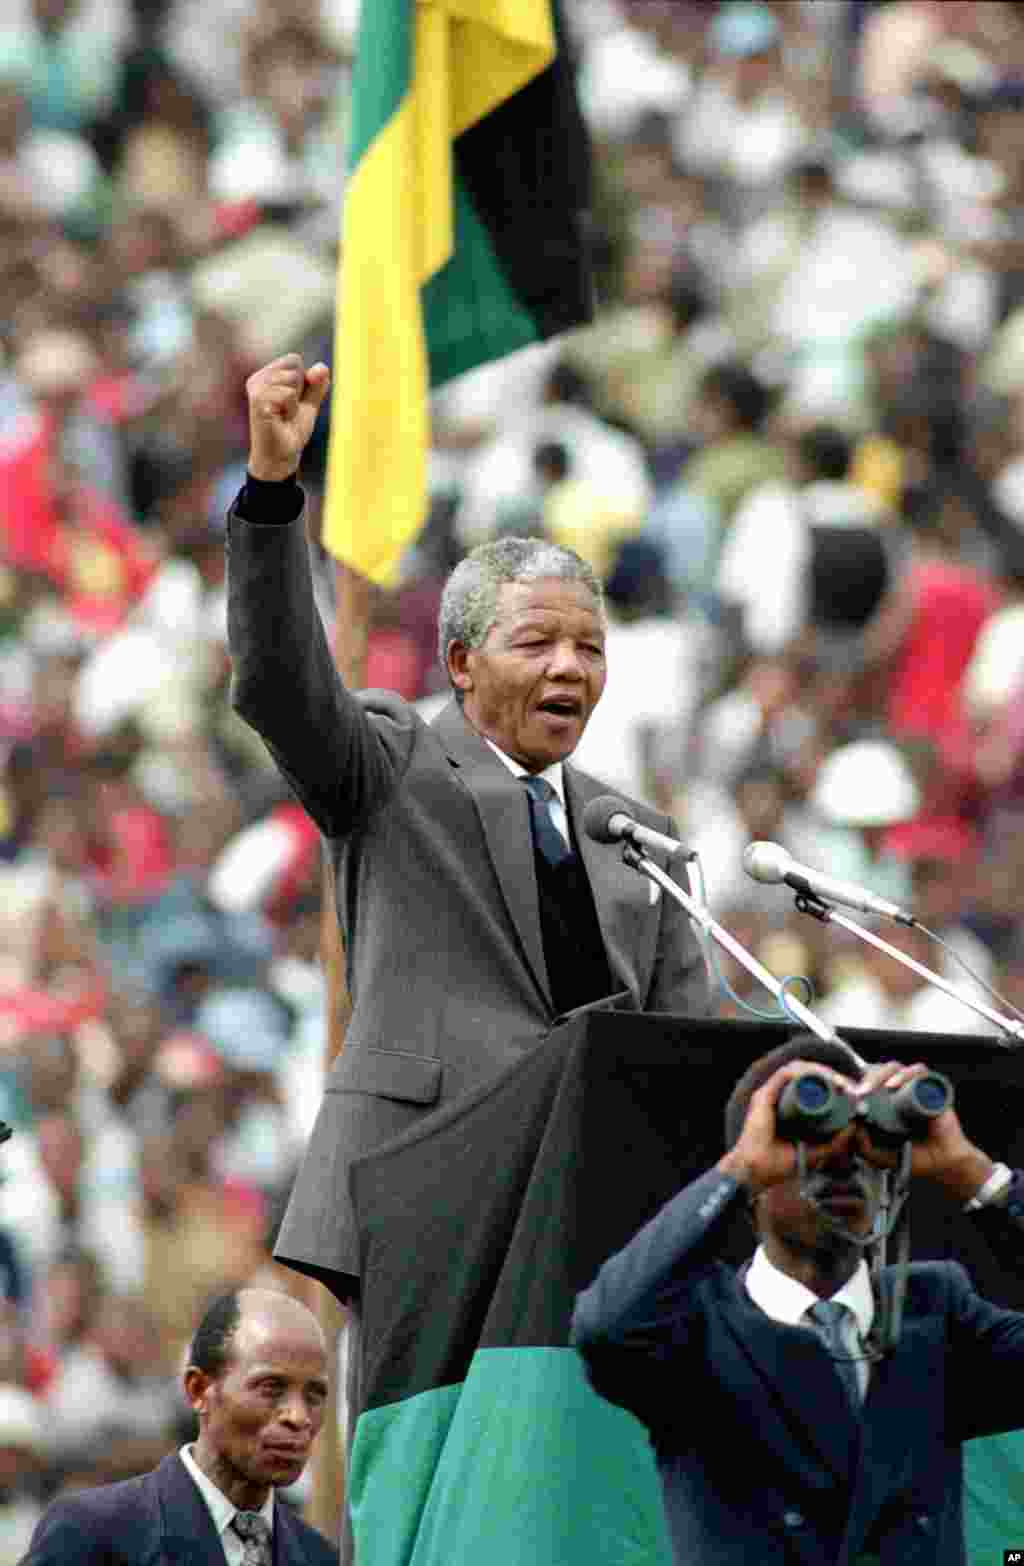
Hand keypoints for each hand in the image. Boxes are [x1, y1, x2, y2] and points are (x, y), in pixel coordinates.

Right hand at [245, 354, 330, 481]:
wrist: (282, 456)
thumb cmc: (292, 429)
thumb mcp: (309, 404)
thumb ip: (316, 385)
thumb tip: (322, 366)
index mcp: (266, 375)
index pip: (294, 359)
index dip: (303, 381)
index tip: (292, 402)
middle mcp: (257, 379)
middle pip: (294, 368)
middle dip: (299, 392)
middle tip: (287, 411)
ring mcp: (255, 389)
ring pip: (292, 380)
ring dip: (295, 402)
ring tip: (283, 416)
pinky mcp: (257, 401)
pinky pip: (288, 394)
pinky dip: (291, 409)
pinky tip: (279, 419)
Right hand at [717, 1059, 867, 1194]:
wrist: (757, 1171)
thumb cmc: (781, 1164)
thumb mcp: (816, 1152)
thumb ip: (835, 1143)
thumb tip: (854, 1126)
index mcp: (790, 1106)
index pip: (812, 1085)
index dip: (832, 1083)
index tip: (851, 1092)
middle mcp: (780, 1096)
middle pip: (807, 1075)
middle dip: (831, 1076)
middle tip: (848, 1086)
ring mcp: (771, 1094)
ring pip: (798, 1070)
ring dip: (820, 1071)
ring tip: (838, 1082)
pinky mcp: (764, 1096)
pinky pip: (784, 1075)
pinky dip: (802, 1072)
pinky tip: (818, 1077)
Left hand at [849, 1061, 994, 1199]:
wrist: (943, 1164)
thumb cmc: (913, 1157)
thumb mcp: (881, 1156)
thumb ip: (863, 1146)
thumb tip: (851, 1126)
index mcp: (882, 1102)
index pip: (864, 1083)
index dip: (851, 1082)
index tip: (840, 1090)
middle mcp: (897, 1091)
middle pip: (876, 1071)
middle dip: (864, 1079)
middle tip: (857, 1094)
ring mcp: (914, 1087)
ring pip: (894, 1067)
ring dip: (880, 1074)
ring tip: (873, 1090)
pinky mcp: (931, 1086)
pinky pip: (918, 1071)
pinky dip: (905, 1074)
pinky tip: (894, 1086)